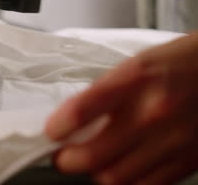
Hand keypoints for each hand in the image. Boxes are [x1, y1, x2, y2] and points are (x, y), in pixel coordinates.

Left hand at [45, 32, 197, 184]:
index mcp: (134, 80)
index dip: (57, 129)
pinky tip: (122, 166)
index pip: (80, 112)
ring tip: (93, 160)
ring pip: (115, 178)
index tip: (52, 132)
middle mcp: (153, 112)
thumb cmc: (178, 63)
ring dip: (96, 171)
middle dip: (67, 161)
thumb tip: (71, 120)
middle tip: (62, 155)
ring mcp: (173, 140)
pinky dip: (126, 180)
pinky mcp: (188, 161)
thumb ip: (103, 92)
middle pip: (93, 156)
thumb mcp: (135, 64)